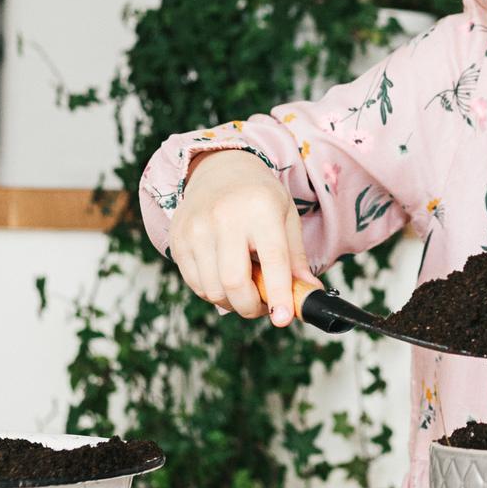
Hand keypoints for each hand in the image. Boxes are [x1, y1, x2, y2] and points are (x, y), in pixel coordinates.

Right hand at [169, 149, 323, 326]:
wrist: (219, 168)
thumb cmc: (260, 197)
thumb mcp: (287, 217)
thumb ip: (296, 259)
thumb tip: (308, 294)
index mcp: (260, 209)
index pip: (273, 260)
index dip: (279, 294)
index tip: (283, 319)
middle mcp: (225, 217)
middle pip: (234, 282)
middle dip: (251, 307)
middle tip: (263, 307)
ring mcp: (196, 227)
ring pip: (212, 289)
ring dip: (232, 303)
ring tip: (245, 290)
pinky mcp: (177, 238)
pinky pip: (194, 284)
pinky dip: (212, 293)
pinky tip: (224, 280)